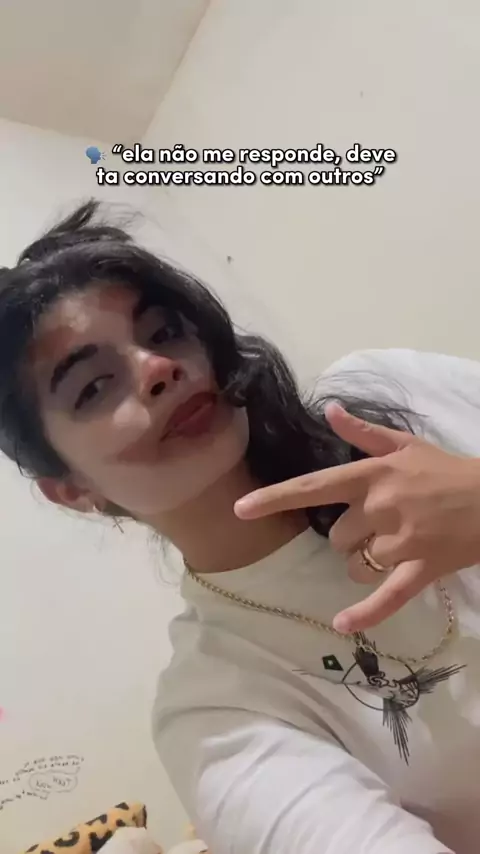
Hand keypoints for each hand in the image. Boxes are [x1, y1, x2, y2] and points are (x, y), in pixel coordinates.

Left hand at [235, 403, 479, 632]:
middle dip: (349, 538)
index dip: (275, 498)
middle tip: (377, 529)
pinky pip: (387, 596)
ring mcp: (401, 541)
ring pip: (356, 565)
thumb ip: (363, 433)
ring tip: (392, 552)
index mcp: (372, 476)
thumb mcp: (405, 445)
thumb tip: (329, 410)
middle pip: (337, 536)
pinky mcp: (421, 569)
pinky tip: (343, 624)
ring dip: (364, 564)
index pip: (314, 487)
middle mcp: (379, 507)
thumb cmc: (447, 470)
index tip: (240, 510)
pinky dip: (366, 613)